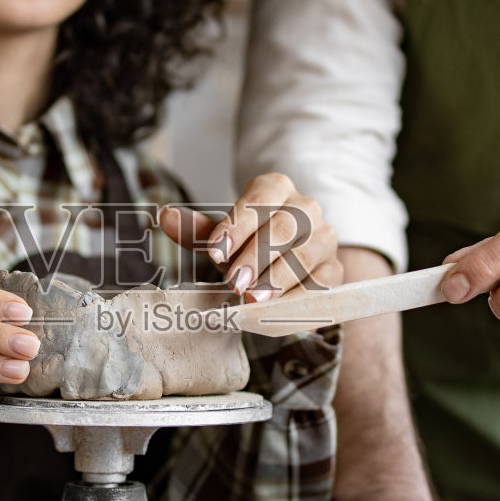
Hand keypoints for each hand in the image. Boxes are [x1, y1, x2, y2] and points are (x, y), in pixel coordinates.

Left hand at [159, 173, 341, 301]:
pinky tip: (276, 311)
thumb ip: (197, 230)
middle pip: (285, 227)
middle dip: (257, 256)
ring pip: (305, 255)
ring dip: (278, 279)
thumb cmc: (249, 243)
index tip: (215, 253)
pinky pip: (321, 284)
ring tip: (254, 300)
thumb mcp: (222, 236)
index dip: (237, 227)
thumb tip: (165, 216)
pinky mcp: (335, 269)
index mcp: (276, 188)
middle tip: (234, 283)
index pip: (259, 201)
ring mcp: (325, 239)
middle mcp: (307, 208)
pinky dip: (297, 300)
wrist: (287, 260)